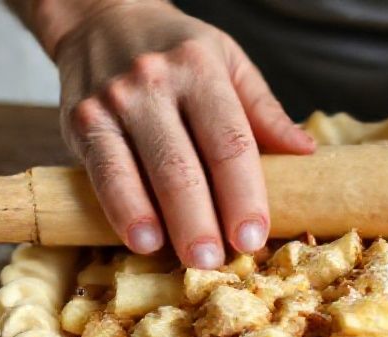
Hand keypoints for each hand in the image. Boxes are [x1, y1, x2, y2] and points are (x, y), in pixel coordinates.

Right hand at [49, 0, 314, 267]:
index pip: (228, 140)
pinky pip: (103, 173)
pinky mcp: (81, 121)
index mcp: (200, 69)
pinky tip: (140, 240)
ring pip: (141, 172)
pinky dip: (122, 210)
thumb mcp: (229, 62)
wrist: (102, 18)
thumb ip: (263, 110)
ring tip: (186, 259)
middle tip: (220, 261)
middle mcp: (154, 83)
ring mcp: (113, 102)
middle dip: (204, 219)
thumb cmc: (177, 49)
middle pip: (183, 164)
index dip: (244, 193)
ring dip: (164, 223)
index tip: (254, 236)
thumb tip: (305, 153)